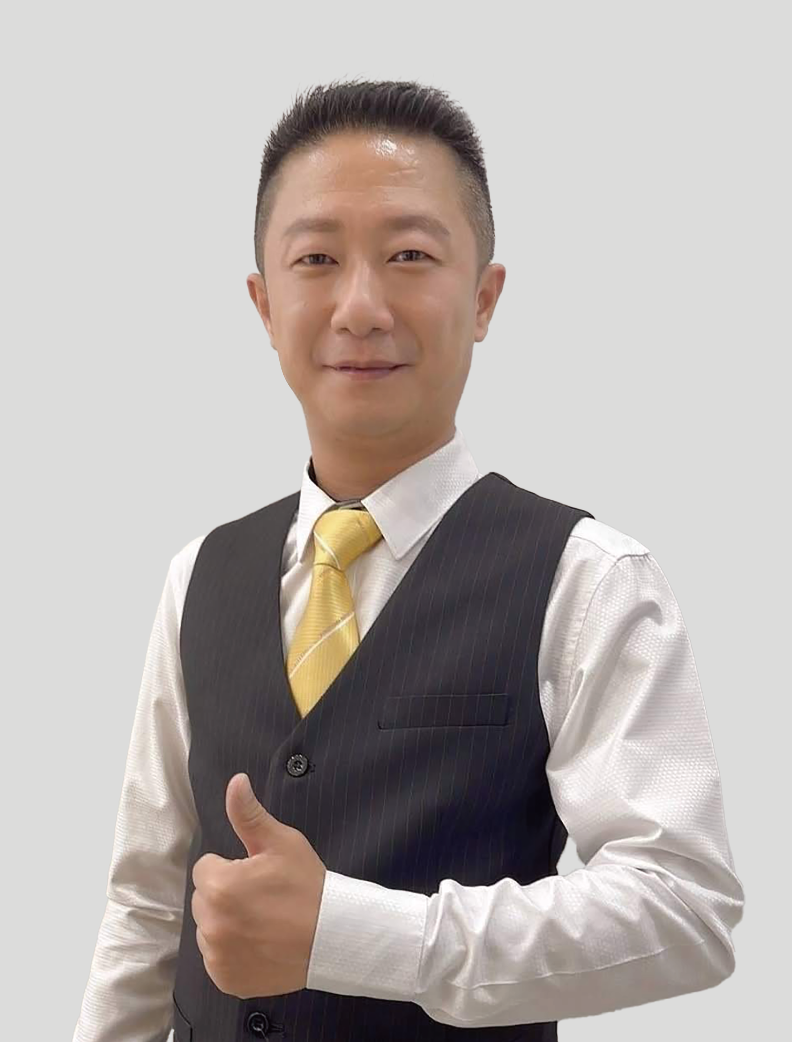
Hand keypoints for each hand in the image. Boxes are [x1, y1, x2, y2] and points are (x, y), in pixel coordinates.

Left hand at [192, 772, 326, 998]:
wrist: (333, 936)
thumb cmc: (307, 885)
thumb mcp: (281, 842)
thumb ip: (249, 814)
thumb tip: (235, 781)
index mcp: (219, 886)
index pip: (206, 868)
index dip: (231, 868)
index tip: (257, 876)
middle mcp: (211, 924)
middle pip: (204, 899)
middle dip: (225, 894)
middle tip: (261, 898)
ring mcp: (217, 956)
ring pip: (209, 929)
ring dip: (226, 923)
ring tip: (262, 922)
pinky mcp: (225, 980)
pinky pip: (216, 958)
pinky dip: (231, 952)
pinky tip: (258, 943)